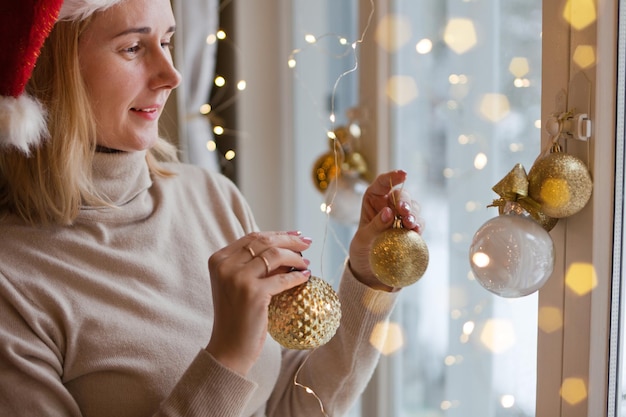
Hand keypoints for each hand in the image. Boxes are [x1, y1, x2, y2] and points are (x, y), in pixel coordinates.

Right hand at [206, 231, 311, 374]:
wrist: (228, 349)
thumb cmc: (237, 316)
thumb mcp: (238, 284)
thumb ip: (254, 265)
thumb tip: (287, 248)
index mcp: (218, 260)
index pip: (253, 237)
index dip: (277, 234)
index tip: (296, 234)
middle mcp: (225, 265)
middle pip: (264, 242)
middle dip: (290, 240)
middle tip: (307, 242)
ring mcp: (238, 278)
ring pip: (275, 256)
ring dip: (296, 257)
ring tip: (306, 263)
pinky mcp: (253, 293)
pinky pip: (283, 279)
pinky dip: (297, 276)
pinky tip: (306, 277)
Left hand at [348, 170, 423, 290]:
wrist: (370, 269)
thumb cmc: (362, 249)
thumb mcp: (363, 239)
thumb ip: (375, 226)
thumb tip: (389, 212)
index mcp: (373, 200)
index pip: (382, 183)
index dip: (393, 176)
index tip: (404, 174)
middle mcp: (389, 204)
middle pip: (402, 195)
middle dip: (405, 201)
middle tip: (403, 211)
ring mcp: (401, 216)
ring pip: (413, 207)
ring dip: (413, 213)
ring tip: (410, 223)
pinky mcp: (410, 229)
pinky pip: (419, 223)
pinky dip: (419, 225)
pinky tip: (416, 230)